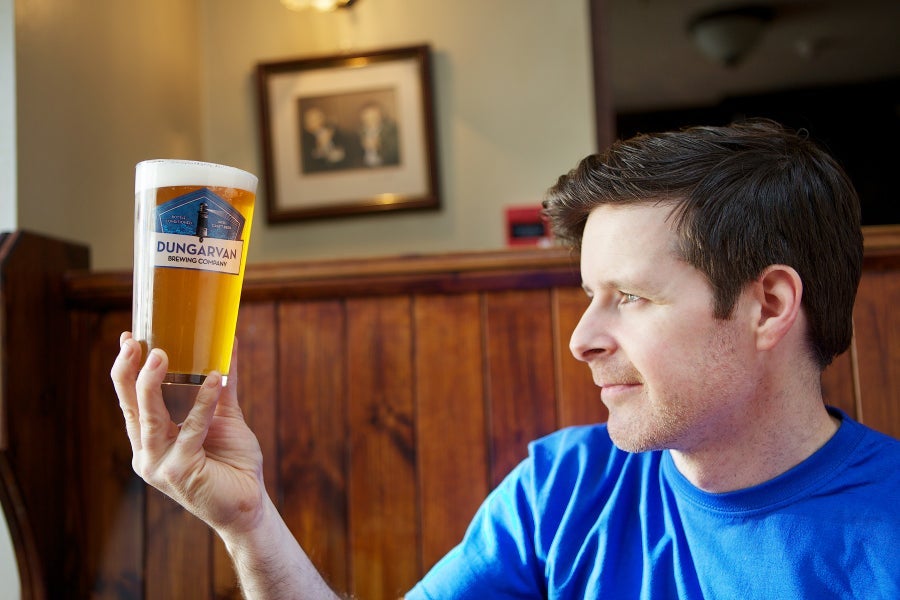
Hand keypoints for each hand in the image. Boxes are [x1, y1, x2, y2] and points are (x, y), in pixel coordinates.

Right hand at [110, 333, 266, 536]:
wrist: (249, 502)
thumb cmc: (232, 461)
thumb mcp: (223, 416)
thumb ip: (221, 385)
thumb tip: (228, 343)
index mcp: (150, 440)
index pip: (130, 401)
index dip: (126, 369)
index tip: (129, 337)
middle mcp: (147, 453)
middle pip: (131, 406)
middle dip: (129, 371)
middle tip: (137, 342)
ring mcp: (159, 464)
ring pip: (149, 417)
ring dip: (152, 384)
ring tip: (160, 354)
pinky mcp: (179, 471)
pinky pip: (191, 429)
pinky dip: (203, 402)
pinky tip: (213, 379)